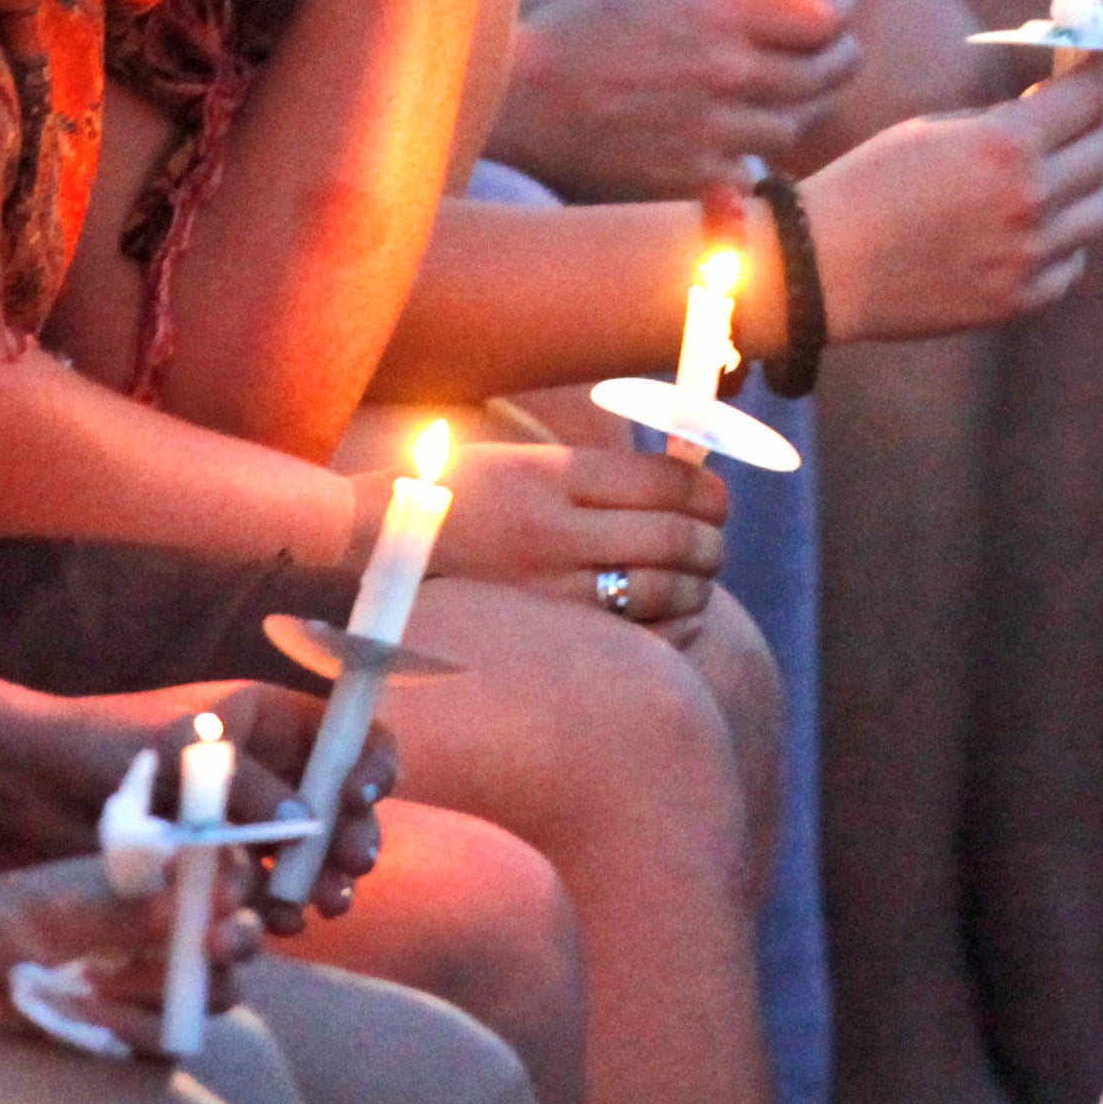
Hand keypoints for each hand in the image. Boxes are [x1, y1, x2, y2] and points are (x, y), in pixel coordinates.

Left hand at [0, 680, 393, 929]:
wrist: (38, 793)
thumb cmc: (110, 745)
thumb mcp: (184, 749)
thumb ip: (247, 783)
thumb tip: (307, 820)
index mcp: (272, 721)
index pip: (349, 734)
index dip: (369, 762)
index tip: (361, 794)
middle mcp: (272, 773)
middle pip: (344, 806)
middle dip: (354, 837)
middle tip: (349, 868)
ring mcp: (251, 828)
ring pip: (314, 860)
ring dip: (326, 883)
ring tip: (321, 905)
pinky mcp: (224, 877)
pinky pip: (271, 897)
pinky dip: (281, 911)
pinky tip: (276, 924)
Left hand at [0, 855, 257, 1043]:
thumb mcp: (54, 908)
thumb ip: (117, 910)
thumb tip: (180, 902)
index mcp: (151, 876)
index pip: (221, 867)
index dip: (236, 876)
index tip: (226, 890)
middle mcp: (163, 926)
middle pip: (238, 934)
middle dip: (235, 939)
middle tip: (214, 945)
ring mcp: (153, 980)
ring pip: (215, 992)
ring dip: (175, 991)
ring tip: (109, 988)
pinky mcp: (136, 1029)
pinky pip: (171, 1039)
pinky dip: (142, 1032)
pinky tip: (96, 1019)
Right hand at [415, 439, 727, 628]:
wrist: (385, 549)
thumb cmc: (466, 499)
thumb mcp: (527, 464)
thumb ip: (598, 474)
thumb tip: (685, 482)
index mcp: (552, 475)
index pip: (662, 480)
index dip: (706, 489)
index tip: (717, 498)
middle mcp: (554, 531)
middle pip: (671, 536)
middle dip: (711, 540)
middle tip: (715, 540)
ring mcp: (551, 591)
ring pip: (663, 589)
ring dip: (699, 583)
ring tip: (699, 577)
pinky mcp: (549, 639)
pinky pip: (639, 638)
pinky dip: (677, 627)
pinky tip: (680, 615)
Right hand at [492, 0, 861, 197]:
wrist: (518, 93)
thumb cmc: (587, 26)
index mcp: (721, 14)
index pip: (825, 21)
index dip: (840, 14)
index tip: (838, 11)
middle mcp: (725, 73)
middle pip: (824, 76)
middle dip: (837, 60)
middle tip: (833, 54)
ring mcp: (711, 132)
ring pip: (793, 127)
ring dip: (789, 109)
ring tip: (766, 94)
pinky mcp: (691, 182)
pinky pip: (752, 173)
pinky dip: (746, 157)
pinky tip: (724, 138)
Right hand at [799, 59, 1102, 336]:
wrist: (826, 266)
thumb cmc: (867, 184)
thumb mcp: (932, 129)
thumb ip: (1000, 123)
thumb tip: (1051, 112)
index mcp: (1004, 146)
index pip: (1091, 98)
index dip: (1102, 76)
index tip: (1100, 70)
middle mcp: (1029, 200)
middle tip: (1090, 115)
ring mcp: (1029, 256)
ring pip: (1102, 209)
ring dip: (1093, 181)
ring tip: (1068, 172)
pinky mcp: (1019, 299)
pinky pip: (1072, 262)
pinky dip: (1065, 239)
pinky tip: (1035, 226)